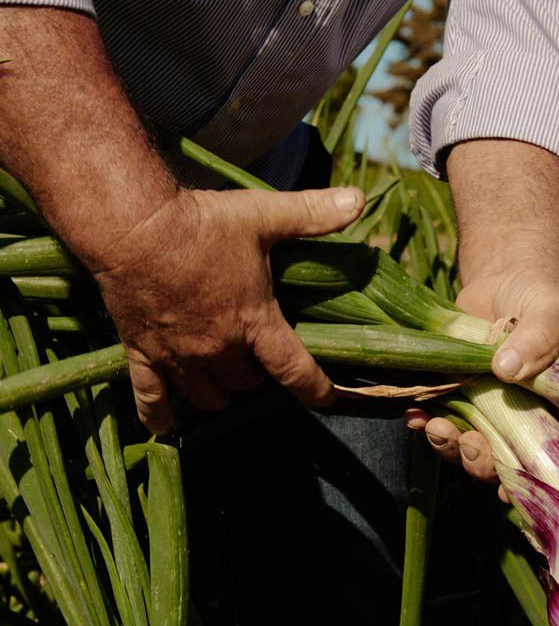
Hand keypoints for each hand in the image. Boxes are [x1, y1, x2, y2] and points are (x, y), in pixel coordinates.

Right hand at [90, 182, 364, 432]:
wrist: (132, 225)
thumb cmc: (202, 222)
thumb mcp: (263, 215)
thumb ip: (311, 214)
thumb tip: (358, 200)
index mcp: (255, 321)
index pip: (295, 369)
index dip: (315, 388)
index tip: (326, 398)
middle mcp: (219, 348)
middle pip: (247, 384)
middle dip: (257, 375)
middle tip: (257, 356)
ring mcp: (179, 356)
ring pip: (208, 397)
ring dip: (219, 392)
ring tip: (221, 375)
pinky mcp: (142, 354)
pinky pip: (151, 399)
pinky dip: (158, 415)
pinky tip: (165, 425)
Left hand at [405, 258, 558, 483]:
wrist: (509, 271)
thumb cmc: (544, 294)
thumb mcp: (551, 312)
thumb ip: (537, 340)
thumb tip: (506, 369)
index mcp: (554, 413)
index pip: (545, 460)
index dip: (525, 480)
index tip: (503, 488)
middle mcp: (520, 419)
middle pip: (500, 461)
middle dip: (479, 462)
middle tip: (468, 444)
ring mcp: (486, 407)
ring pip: (465, 445)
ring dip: (448, 445)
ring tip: (434, 428)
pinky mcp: (456, 391)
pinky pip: (438, 416)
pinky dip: (424, 419)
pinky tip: (413, 414)